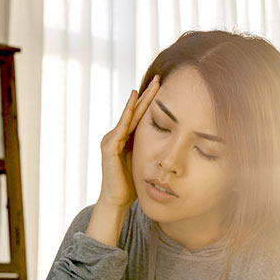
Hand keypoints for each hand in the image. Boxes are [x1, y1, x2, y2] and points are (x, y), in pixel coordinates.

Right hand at [97, 76, 160, 211]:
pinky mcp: (110, 147)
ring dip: (140, 100)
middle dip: (147, 95)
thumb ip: (148, 150)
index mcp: (125, 139)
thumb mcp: (143, 162)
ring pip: (129, 116)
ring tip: (149, 86)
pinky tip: (134, 101)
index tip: (163, 88)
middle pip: (135, 112)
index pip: (140, 116)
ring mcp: (111, 140)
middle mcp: (116, 136)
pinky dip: (128, 113)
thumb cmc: (130, 185)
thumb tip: (169, 143)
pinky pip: (122, 127)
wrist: (116, 201)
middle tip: (159, 78)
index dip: (151, 102)